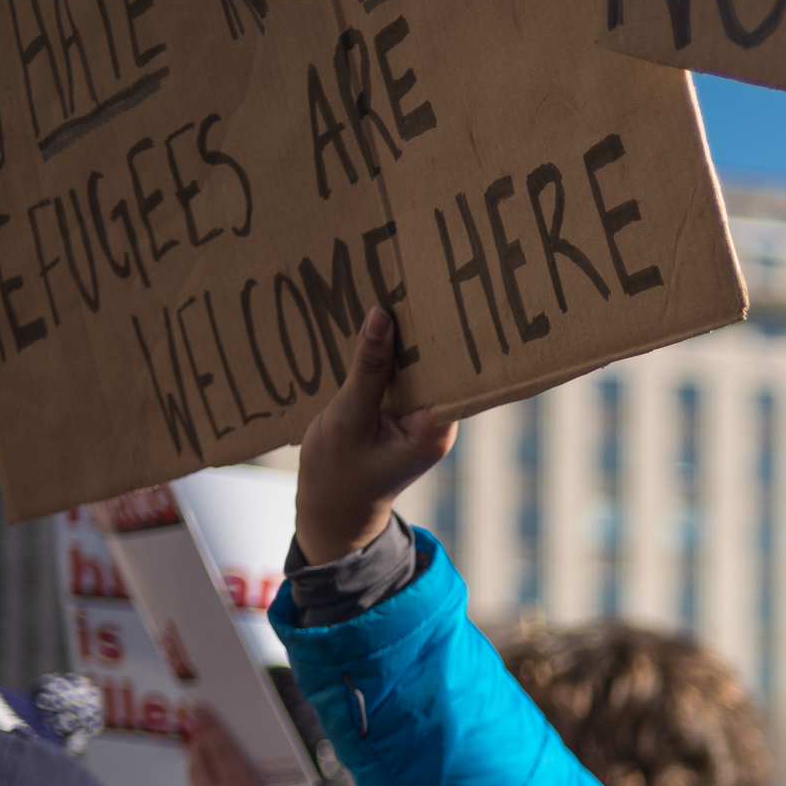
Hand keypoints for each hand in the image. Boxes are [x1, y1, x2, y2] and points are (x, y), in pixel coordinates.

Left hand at [187, 711, 326, 785]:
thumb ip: (267, 783)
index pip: (221, 749)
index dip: (210, 725)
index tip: (202, 707)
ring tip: (206, 753)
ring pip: (195, 784)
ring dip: (201, 767)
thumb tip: (249, 762)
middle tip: (201, 724)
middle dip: (200, 741)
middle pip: (199, 762)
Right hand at [296, 307, 454, 563]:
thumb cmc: (338, 473)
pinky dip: (386, 355)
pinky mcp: (401, 413)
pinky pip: (398, 376)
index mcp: (434, 429)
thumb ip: (367, 370)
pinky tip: (376, 322)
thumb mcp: (347, 418)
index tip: (445, 294)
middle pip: (438, 366)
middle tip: (417, 275)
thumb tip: (383, 317)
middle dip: (425, 329)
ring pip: (417, 367)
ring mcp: (420, 417)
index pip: (453, 373)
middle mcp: (437, 421)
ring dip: (403, 337)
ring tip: (398, 286)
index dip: (448, 335)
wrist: (332, 510)